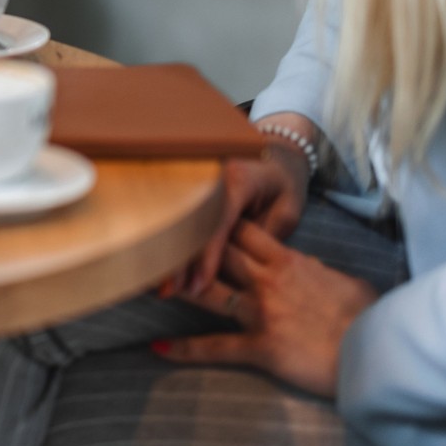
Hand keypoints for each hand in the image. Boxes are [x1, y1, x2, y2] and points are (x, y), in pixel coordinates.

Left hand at [158, 220, 377, 397]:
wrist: (379, 354)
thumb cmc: (369, 318)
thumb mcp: (345, 283)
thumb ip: (318, 270)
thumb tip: (306, 263)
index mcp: (290, 261)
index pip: (243, 230)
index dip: (216, 223)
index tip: (192, 217)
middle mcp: (268, 280)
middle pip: (217, 253)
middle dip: (185, 246)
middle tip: (153, 240)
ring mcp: (262, 312)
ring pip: (207, 291)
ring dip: (175, 286)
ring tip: (142, 281)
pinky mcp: (261, 346)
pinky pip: (216, 346)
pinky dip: (184, 348)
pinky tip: (157, 347)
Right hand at [161, 116, 312, 297]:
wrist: (277, 155)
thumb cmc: (284, 187)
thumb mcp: (285, 212)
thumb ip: (262, 237)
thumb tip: (241, 271)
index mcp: (238, 178)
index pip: (216, 222)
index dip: (206, 256)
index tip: (198, 285)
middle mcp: (210, 173)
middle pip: (188, 221)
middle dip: (178, 258)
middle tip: (167, 290)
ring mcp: (196, 176)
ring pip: (178, 219)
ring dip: (170, 252)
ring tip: (161, 282)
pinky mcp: (189, 184)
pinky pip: (179, 215)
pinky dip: (172, 241)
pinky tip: (165, 263)